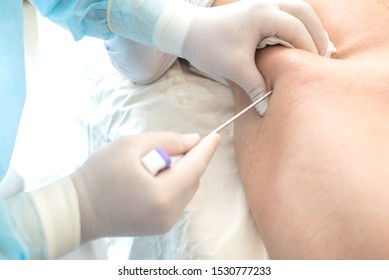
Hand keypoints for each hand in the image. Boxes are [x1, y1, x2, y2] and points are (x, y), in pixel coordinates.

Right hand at [70, 132, 219, 242]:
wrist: (78, 208)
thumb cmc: (100, 173)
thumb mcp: (131, 145)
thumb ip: (168, 141)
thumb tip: (193, 141)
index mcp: (162, 194)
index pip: (195, 167)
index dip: (206, 150)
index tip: (215, 136)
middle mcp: (169, 213)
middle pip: (193, 178)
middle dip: (185, 160)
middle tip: (158, 151)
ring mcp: (166, 223)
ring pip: (187, 189)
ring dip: (178, 173)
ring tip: (148, 168)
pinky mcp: (160, 227)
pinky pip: (177, 200)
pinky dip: (171, 185)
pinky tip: (149, 181)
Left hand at [180, 0, 327, 103]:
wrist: (188, 31)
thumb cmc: (209, 47)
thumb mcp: (234, 69)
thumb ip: (255, 87)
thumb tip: (267, 108)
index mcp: (263, 14)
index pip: (297, 30)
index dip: (309, 50)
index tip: (315, 69)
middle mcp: (267, 3)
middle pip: (305, 12)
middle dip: (317, 35)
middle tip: (323, 58)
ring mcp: (263, 2)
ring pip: (298, 9)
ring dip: (309, 27)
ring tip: (317, 49)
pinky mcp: (258, 8)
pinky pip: (287, 11)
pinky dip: (298, 25)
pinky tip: (299, 41)